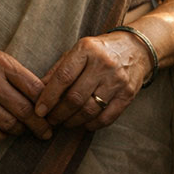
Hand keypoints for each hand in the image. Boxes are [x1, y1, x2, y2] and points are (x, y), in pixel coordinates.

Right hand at [0, 43, 52, 141]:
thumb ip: (16, 73)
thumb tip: (42, 95)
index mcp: (0, 62)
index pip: (34, 87)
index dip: (48, 104)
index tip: (53, 113)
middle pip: (25, 109)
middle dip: (40, 124)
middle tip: (46, 131)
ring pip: (10, 124)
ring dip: (20, 130)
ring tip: (22, 129)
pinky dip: (2, 135)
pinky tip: (3, 130)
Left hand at [34, 31, 150, 130]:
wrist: (136, 48)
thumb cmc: (99, 51)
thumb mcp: (77, 51)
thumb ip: (58, 69)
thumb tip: (37, 89)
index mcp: (86, 49)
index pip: (63, 77)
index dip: (49, 96)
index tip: (39, 110)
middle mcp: (103, 64)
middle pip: (76, 97)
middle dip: (59, 113)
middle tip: (50, 121)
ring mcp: (117, 80)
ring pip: (90, 109)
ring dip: (74, 121)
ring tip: (64, 123)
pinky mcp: (128, 94)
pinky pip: (107, 117)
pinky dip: (93, 125)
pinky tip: (84, 124)